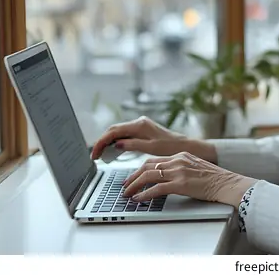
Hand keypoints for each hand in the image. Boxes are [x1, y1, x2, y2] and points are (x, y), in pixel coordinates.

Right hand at [90, 116, 216, 163]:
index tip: (95, 154)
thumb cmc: (171, 147)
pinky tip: (113, 151)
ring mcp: (140, 125)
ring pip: (118, 132)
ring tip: (101, 155)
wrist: (184, 145)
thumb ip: (132, 145)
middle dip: (102, 142)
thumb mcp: (151, 148)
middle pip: (113, 130)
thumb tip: (116, 144)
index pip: (113, 131)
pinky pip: (124, 134)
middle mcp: (138, 122)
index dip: (101, 142)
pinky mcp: (142, 130)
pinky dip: (116, 142)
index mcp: (139, 125)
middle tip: (95, 156)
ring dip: (108, 142)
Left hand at [122, 152, 256, 207]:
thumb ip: (182, 168)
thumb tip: (168, 177)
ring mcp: (178, 171)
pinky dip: (144, 194)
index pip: (154, 159)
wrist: (227, 183)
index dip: (140, 168)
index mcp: (181, 155)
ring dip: (134, 185)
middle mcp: (177, 160)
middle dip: (133, 176)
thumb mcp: (196, 167)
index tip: (133, 176)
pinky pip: (156, 189)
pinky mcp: (180, 184)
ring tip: (128, 194)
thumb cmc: (215, 178)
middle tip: (125, 186)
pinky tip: (139, 199)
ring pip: (148, 176)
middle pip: (147, 165)